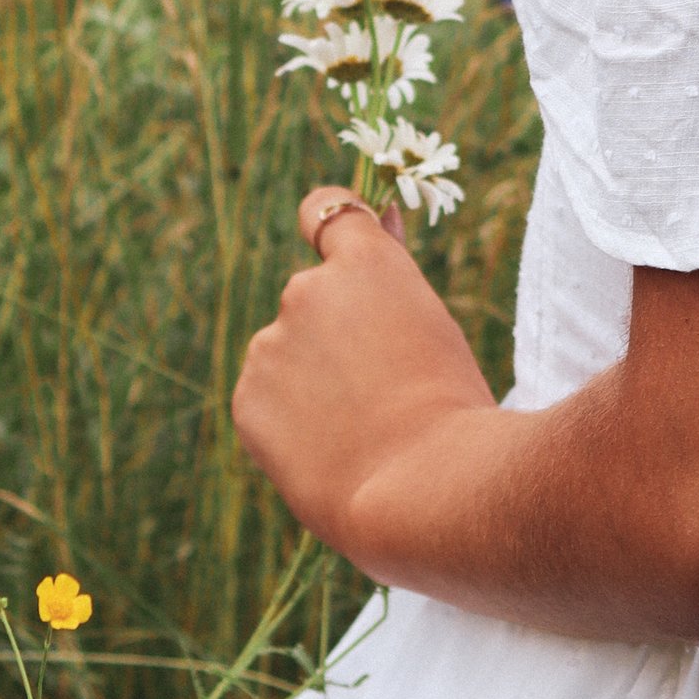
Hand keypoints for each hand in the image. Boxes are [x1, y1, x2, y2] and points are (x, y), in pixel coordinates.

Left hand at [230, 192, 494, 556]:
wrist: (425, 489)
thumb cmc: (451, 406)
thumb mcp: (432, 322)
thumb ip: (390, 274)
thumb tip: (381, 218)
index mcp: (363, 262)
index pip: (324, 210)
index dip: (327, 232)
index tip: (340, 263)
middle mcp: (306, 289)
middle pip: (312, 300)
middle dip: (334, 335)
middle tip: (380, 390)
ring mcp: (270, 344)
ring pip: (288, 355)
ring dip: (311, 380)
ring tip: (360, 431)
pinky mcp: (247, 399)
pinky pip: (266, 401)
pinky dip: (289, 422)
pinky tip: (328, 451)